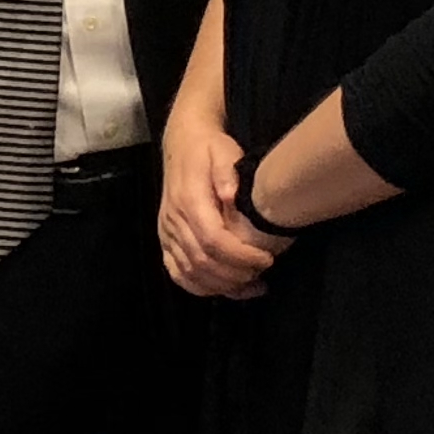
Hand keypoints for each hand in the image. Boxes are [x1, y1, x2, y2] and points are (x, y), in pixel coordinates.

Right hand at [156, 121, 283, 300]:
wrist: (181, 145)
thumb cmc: (208, 149)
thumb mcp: (222, 150)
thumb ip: (227, 172)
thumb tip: (232, 196)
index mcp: (189, 201)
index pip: (213, 240)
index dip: (241, 256)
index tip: (267, 259)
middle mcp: (174, 221)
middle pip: (202, 262)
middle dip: (235, 275)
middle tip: (262, 274)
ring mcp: (167, 234)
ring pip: (190, 273)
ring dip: (221, 286)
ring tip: (251, 286)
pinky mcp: (166, 241)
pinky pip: (178, 273)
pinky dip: (201, 287)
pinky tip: (226, 288)